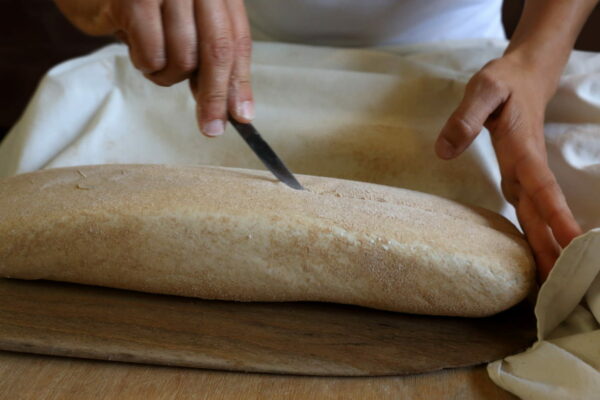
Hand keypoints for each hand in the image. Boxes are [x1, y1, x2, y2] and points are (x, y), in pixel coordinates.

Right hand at [70, 0, 254, 135]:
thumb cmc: (139, 6)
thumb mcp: (182, 26)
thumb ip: (207, 57)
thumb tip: (231, 105)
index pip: (237, 39)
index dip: (240, 81)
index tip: (242, 115)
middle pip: (218, 49)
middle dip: (215, 96)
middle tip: (212, 129)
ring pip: (185, 58)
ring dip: (168, 75)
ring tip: (152, 59)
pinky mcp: (136, 0)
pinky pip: (153, 56)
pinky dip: (145, 64)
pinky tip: (134, 47)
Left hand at [435, 55, 580, 280]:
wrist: (525, 76)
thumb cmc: (503, 82)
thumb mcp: (482, 90)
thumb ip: (466, 118)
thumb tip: (444, 151)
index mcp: (523, 150)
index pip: (542, 188)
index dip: (556, 216)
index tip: (573, 243)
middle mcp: (528, 168)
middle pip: (542, 213)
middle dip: (553, 247)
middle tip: (562, 283)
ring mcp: (525, 174)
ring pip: (537, 215)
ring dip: (546, 246)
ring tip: (552, 281)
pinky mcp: (520, 177)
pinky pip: (529, 210)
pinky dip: (535, 233)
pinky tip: (535, 255)